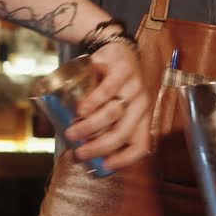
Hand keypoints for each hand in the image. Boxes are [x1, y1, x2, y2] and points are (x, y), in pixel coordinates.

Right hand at [64, 42, 150, 169]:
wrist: (115, 49)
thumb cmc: (111, 84)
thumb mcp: (113, 105)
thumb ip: (102, 125)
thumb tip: (77, 150)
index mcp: (143, 117)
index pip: (141, 145)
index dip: (124, 160)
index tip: (104, 166)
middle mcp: (143, 103)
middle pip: (123, 133)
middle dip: (98, 148)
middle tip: (78, 153)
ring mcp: (134, 86)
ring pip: (113, 114)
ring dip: (90, 127)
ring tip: (72, 131)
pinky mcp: (122, 69)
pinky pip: (107, 91)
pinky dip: (92, 103)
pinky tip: (79, 109)